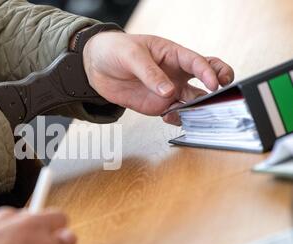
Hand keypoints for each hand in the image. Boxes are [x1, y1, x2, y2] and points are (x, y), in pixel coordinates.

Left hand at [83, 32, 234, 124]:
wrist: (96, 67)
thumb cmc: (115, 51)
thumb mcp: (132, 56)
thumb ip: (150, 73)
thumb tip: (168, 92)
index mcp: (173, 54)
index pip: (198, 62)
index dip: (209, 72)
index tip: (214, 83)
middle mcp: (175, 74)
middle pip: (206, 80)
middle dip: (218, 88)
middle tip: (221, 96)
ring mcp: (168, 91)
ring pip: (193, 101)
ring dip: (198, 108)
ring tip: (196, 114)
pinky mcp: (158, 106)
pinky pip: (175, 114)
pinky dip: (179, 118)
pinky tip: (172, 117)